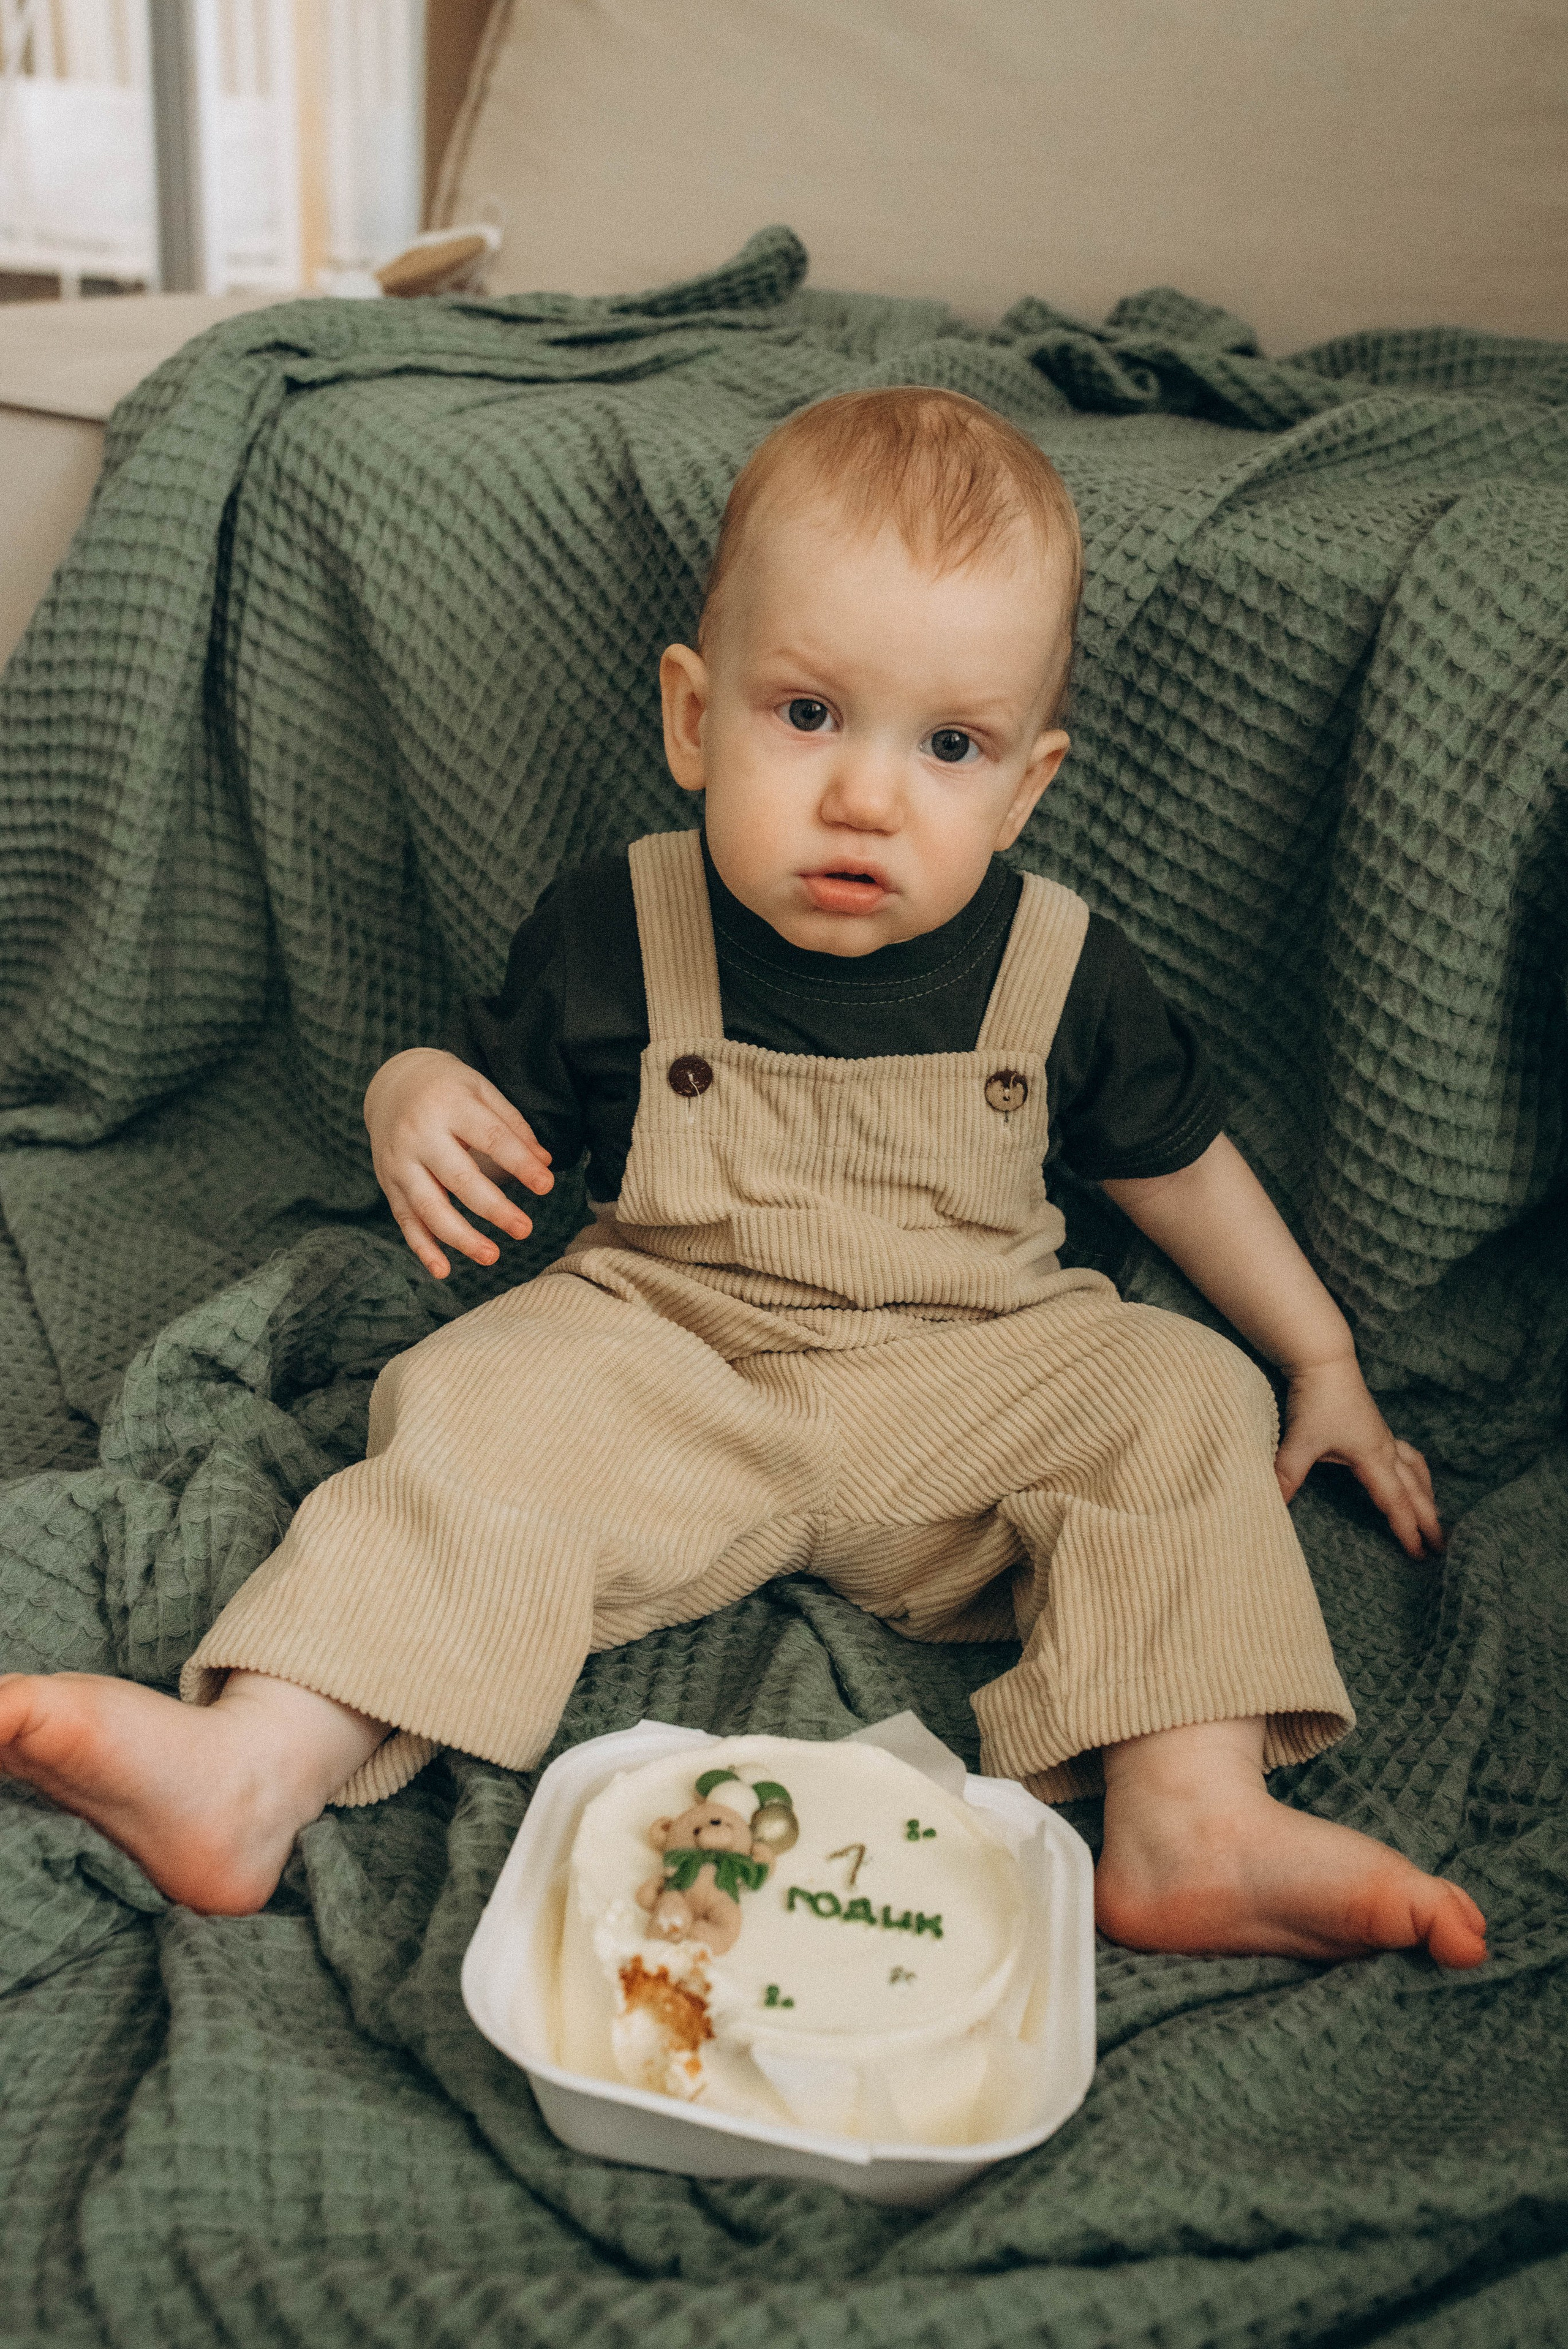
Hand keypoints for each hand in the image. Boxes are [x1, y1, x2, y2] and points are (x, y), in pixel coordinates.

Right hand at [364, 1048, 552, 1279]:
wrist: (392, 1083)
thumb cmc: (449, 1088)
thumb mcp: (482, 1090)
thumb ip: (513, 1126)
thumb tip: (545, 1163)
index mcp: (450, 1105)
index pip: (491, 1138)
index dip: (519, 1164)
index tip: (547, 1185)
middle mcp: (419, 1134)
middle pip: (458, 1177)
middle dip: (493, 1208)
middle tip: (525, 1229)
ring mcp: (399, 1161)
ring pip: (429, 1206)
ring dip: (460, 1237)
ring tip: (492, 1256)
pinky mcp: (387, 1182)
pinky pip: (404, 1220)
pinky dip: (422, 1248)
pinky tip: (443, 1270)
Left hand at [1274, 1355, 1442, 1558]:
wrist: (1324, 1360)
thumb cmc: (1316, 1399)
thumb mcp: (1300, 1441)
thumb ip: (1287, 1474)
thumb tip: (1273, 1504)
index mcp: (1373, 1457)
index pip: (1395, 1503)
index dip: (1407, 1530)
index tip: (1419, 1555)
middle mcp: (1385, 1449)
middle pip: (1415, 1491)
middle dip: (1429, 1520)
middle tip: (1442, 1547)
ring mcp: (1384, 1437)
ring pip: (1416, 1471)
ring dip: (1427, 1495)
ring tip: (1434, 1516)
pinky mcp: (1376, 1427)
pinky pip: (1407, 1454)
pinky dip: (1416, 1471)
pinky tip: (1412, 1474)